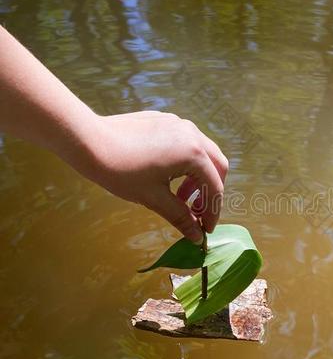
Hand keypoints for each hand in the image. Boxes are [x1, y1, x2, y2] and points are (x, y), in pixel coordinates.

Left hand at [79, 111, 227, 242]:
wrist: (88, 141)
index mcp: (193, 153)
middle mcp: (193, 134)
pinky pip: (187, 143)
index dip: (212, 212)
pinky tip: (167, 176)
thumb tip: (197, 237)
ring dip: (198, 177)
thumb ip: (181, 217)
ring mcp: (180, 124)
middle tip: (197, 213)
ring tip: (180, 196)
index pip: (214, 187)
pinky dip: (186, 163)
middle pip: (217, 166)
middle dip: (210, 192)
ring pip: (203, 153)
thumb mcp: (154, 198)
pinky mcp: (166, 120)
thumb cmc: (121, 171)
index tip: (206, 230)